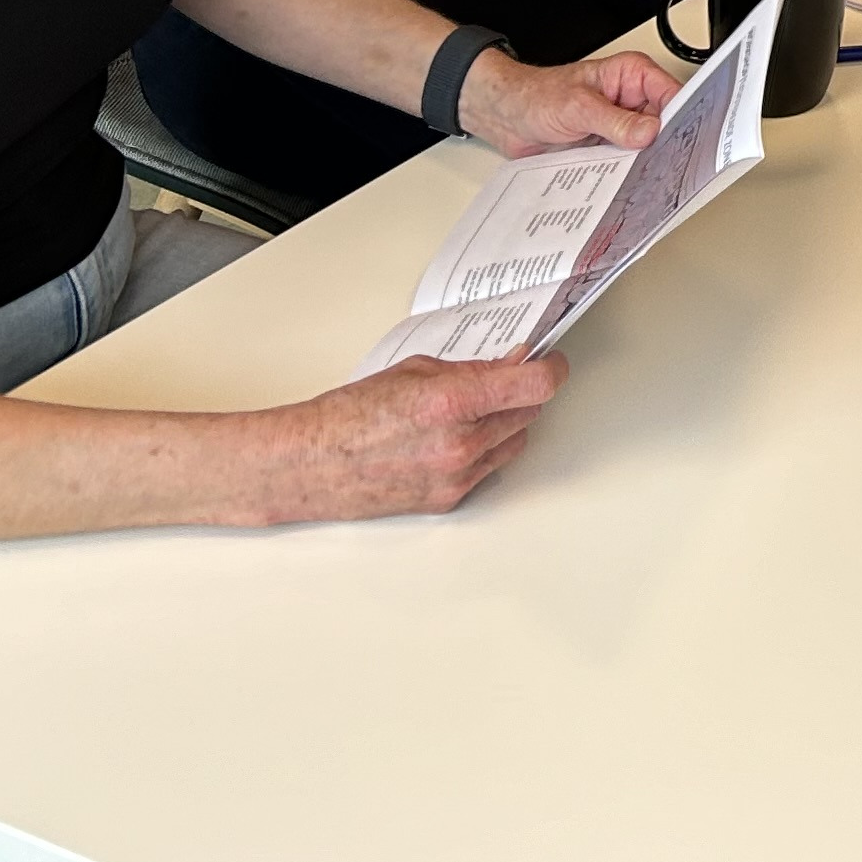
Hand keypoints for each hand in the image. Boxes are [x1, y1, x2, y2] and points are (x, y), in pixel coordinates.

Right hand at [258, 355, 563, 523]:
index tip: (550, 360)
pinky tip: (452, 438)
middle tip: (504, 378)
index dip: (551, 368)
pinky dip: (482, 450)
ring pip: (514, 443)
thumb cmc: (348, 416)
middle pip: (528, 412)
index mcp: (451, 403)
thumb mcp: (413, 371)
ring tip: (471, 410)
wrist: (310, 465)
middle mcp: (460, 445)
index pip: (535, 386)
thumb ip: (468, 369)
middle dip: (521, 392)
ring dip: (505, 423)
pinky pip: (488, 469)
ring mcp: (457, 478)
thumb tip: (511, 364)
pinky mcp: (449, 501)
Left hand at [456, 48, 671, 157]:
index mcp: (632, 75)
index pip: (671, 95)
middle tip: (665, 164)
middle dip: (663, 145)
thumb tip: (649, 132)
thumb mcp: (578, 107)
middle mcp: (630, 100)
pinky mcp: (608, 147)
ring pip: (646, 148)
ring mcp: (620, 126)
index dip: (681, 117)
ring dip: (643, 162)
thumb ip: (615, 121)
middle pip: (663, 125)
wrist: (505, 117)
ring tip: (645, 176)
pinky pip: (626, 162)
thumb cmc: (536, 96)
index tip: (683, 139)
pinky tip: (625, 182)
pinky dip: (625, 173)